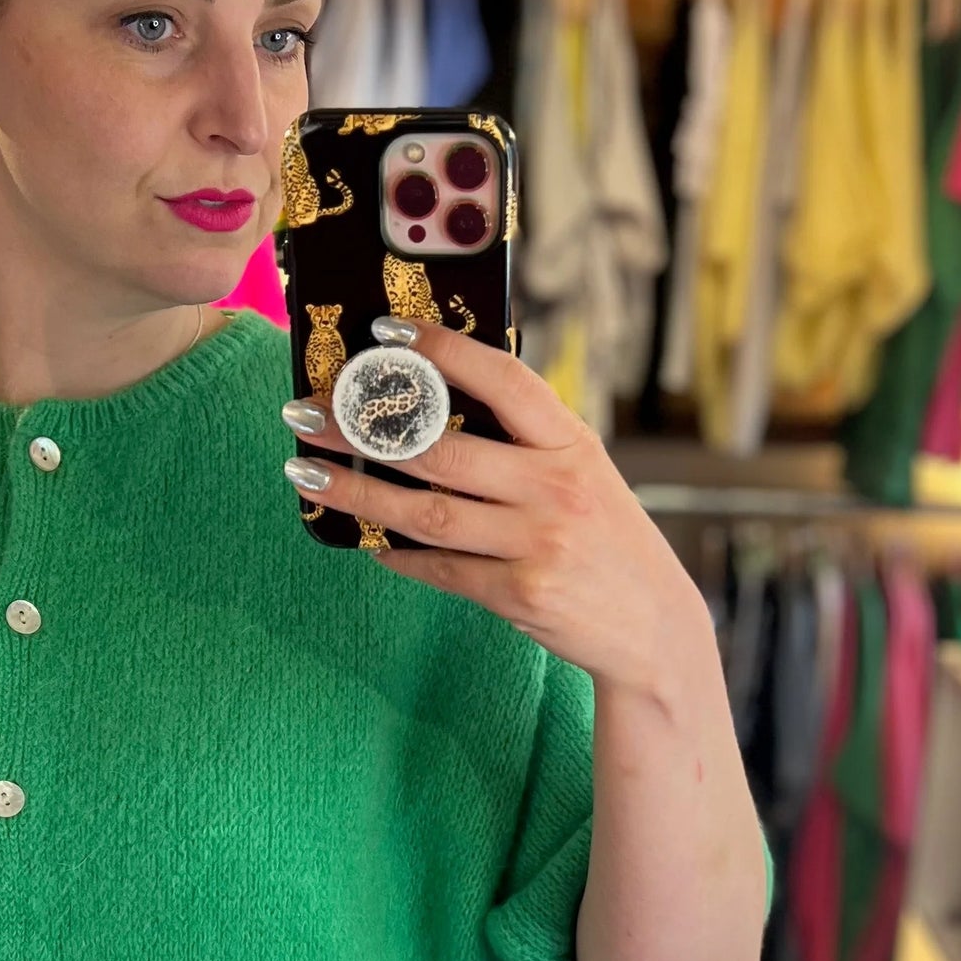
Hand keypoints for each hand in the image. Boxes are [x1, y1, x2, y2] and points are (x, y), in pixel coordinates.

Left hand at [283, 319, 708, 692]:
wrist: (654, 628)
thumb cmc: (606, 541)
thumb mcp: (584, 476)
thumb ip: (526, 444)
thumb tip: (431, 408)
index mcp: (571, 444)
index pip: (502, 379)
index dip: (441, 350)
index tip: (383, 332)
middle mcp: (555, 488)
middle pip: (440, 449)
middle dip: (362, 428)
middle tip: (307, 412)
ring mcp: (537, 543)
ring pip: (424, 513)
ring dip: (356, 493)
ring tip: (305, 473)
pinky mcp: (519, 594)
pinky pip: (439, 569)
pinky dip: (395, 554)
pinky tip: (363, 541)